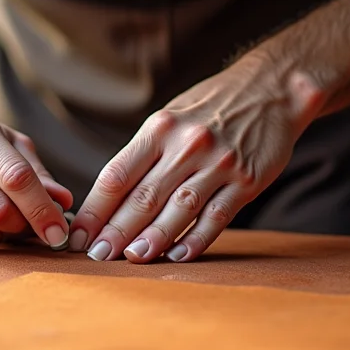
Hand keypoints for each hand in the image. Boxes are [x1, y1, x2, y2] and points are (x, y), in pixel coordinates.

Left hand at [67, 60, 325, 263]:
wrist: (271, 89)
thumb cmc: (211, 107)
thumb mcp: (171, 117)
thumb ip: (146, 154)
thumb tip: (111, 200)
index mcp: (159, 128)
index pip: (117, 175)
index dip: (95, 209)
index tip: (78, 233)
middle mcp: (186, 146)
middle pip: (143, 196)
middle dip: (116, 231)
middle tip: (97, 256)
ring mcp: (218, 164)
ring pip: (178, 209)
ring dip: (153, 239)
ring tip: (132, 259)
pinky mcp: (247, 180)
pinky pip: (216, 217)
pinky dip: (195, 240)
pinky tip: (177, 256)